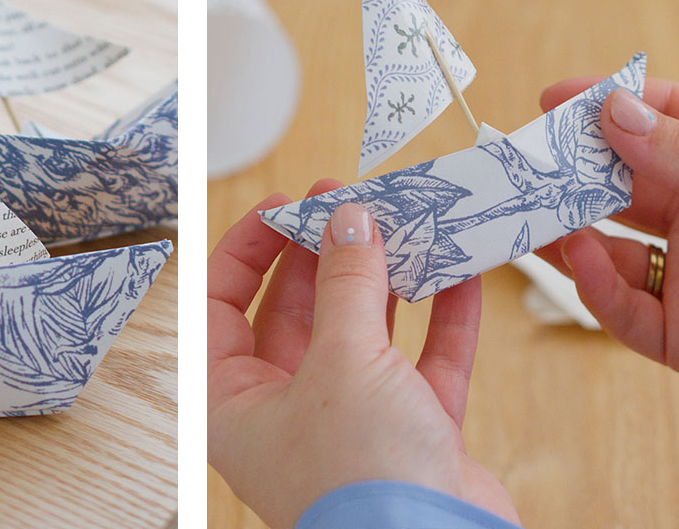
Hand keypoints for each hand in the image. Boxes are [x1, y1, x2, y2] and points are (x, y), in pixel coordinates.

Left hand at [208, 181, 519, 528]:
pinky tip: (460, 276)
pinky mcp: (409, 436)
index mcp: (233, 401)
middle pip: (293, 311)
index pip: (218, 305)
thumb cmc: (361, 477)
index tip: (285, 204)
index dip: (248, 248)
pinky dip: (440, 322)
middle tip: (350, 201)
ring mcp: (349, 423)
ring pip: (360, 333)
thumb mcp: (343, 360)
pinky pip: (421, 364)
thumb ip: (346, 283)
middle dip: (323, 254)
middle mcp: (284, 411)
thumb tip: (347, 218)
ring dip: (384, 281)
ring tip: (404, 226)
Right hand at [536, 80, 678, 420]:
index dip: (613, 105)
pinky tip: (583, 264)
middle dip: (577, 175)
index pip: (669, 121)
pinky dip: (597, 288)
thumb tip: (616, 110)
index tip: (557, 101)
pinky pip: (625, 310)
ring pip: (612, 249)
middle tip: (530, 165)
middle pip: (627, 186)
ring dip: (572, 233)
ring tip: (539, 219)